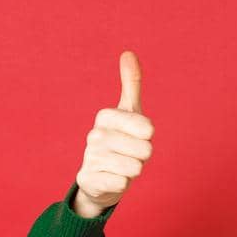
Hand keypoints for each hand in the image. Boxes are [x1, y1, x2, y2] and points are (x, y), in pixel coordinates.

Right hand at [72, 50, 153, 217]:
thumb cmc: (120, 140)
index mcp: (105, 116)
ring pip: (134, 168)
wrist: (99, 177)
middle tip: (131, 154)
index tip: (139, 136)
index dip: (148, 136)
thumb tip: (128, 53)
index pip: (146, 127)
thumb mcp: (128, 112)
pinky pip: (121, 183)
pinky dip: (122, 184)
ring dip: (134, 170)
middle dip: (143, 156)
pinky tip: (113, 179)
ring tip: (123, 167)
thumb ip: (131, 83)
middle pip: (144, 149)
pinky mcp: (88, 180)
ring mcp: (90, 158)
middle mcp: (95, 135)